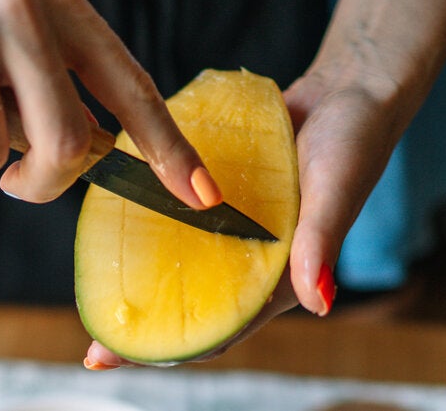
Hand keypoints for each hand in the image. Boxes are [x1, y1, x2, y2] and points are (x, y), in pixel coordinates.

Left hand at [83, 63, 408, 369]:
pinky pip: (184, 217)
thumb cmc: (354, 141)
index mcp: (281, 277)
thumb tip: (319, 302)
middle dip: (144, 321)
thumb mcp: (336, 191)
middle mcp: (253, 260)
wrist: (351, 87)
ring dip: (143, 273)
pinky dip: (154, 223)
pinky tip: (116, 219)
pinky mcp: (224, 196)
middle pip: (191, 304)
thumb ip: (321, 244)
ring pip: (183, 262)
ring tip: (95, 278)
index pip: (218, 328)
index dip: (166, 350)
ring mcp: (237, 228)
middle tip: (90, 330)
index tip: (106, 356)